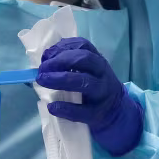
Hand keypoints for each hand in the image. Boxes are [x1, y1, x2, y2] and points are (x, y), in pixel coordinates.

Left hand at [36, 37, 143, 156]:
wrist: (116, 113)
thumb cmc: (94, 89)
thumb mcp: (88, 72)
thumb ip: (69, 66)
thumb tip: (41, 64)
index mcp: (97, 60)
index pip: (83, 45)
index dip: (62, 47)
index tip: (46, 55)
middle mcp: (102, 73)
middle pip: (84, 59)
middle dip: (60, 61)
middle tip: (42, 69)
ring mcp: (102, 93)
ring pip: (84, 82)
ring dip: (60, 79)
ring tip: (43, 81)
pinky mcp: (99, 113)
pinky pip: (82, 110)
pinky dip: (65, 108)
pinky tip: (52, 107)